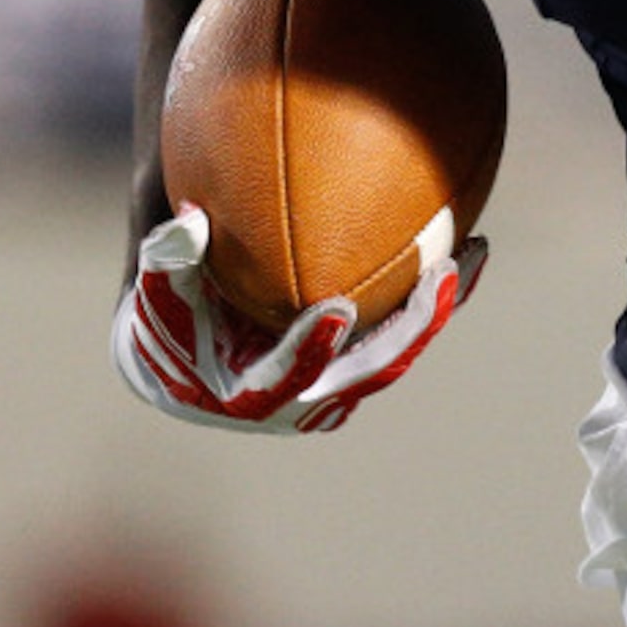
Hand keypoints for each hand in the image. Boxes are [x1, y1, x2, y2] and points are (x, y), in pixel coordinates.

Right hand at [111, 203, 483, 433]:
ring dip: (434, 311)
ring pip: (394, 354)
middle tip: (441, 277)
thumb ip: (168, 258)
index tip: (336, 310)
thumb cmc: (166, 314)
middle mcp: (302, 402)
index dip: (309, 350)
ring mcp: (335, 385)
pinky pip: (398, 332)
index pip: (285, 379)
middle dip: (410, 328)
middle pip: (367, 372)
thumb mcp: (157, 287)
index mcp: (249, 397)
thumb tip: (190, 223)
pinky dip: (426, 296)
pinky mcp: (355, 364)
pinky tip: (459, 241)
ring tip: (468, 254)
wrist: (182, 347)